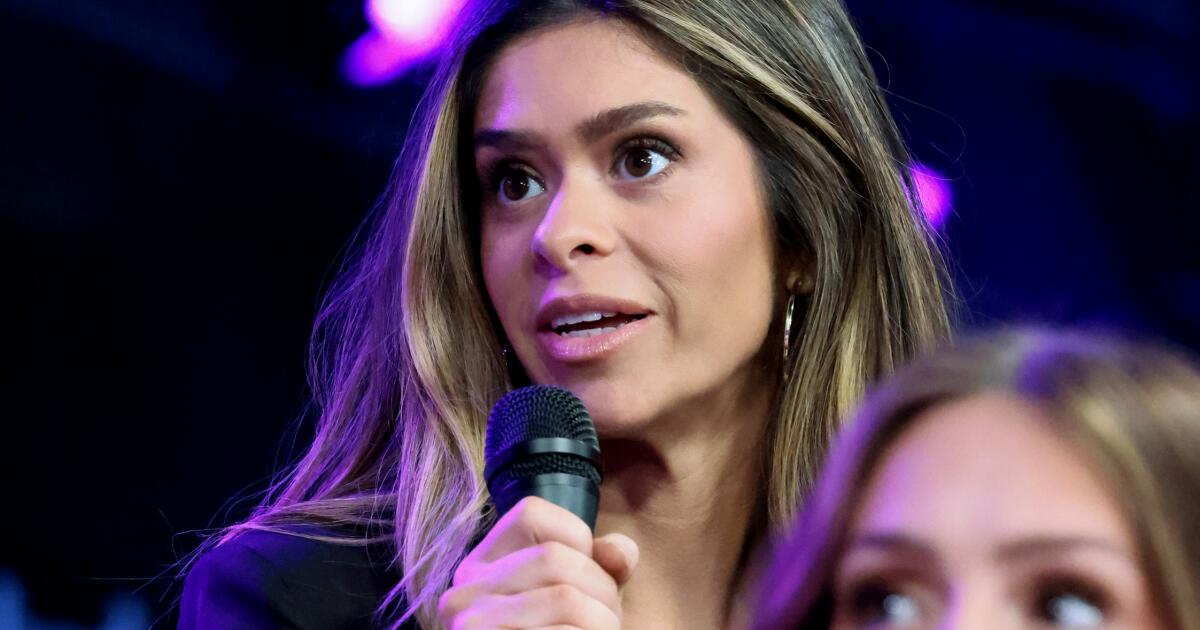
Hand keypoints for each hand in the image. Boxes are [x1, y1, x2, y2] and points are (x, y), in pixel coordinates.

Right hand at [437, 496, 638, 629]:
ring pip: (567, 599)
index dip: (579, 541)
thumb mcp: (570, 605)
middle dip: (603, 595)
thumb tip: (622, 552)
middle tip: (604, 627)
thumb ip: (596, 572)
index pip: (532, 513)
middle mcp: (463, 594)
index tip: (586, 581)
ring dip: (603, 626)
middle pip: (558, 559)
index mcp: (479, 569)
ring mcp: (471, 629)